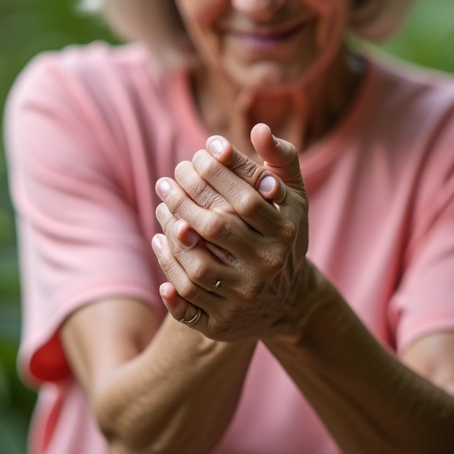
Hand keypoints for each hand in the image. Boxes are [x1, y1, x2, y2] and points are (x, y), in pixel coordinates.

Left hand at [151, 123, 312, 340]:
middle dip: (185, 198)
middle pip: (217, 227)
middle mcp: (269, 267)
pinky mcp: (222, 325)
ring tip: (160, 206)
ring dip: (170, 231)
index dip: (217, 172)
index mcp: (286, 233)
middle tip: (165, 180)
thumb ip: (282, 159)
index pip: (246, 197)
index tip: (195, 154)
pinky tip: (159, 243)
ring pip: (196, 264)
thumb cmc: (284, 234)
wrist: (290, 301)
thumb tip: (260, 128)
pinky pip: (186, 299)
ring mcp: (245, 298)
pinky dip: (167, 271)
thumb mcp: (294, 197)